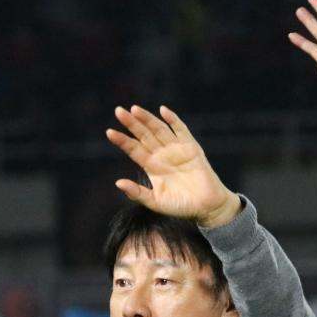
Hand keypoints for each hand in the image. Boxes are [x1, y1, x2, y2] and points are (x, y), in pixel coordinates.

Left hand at [105, 105, 240, 227]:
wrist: (206, 207)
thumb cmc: (181, 206)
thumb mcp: (155, 202)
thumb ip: (137, 193)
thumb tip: (118, 183)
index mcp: (151, 166)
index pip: (133, 149)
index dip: (122, 140)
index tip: (109, 132)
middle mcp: (162, 155)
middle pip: (144, 135)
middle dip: (132, 123)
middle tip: (118, 111)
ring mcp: (176, 149)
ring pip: (159, 130)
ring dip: (147, 119)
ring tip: (134, 109)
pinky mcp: (191, 147)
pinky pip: (181, 130)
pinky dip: (173, 120)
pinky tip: (163, 111)